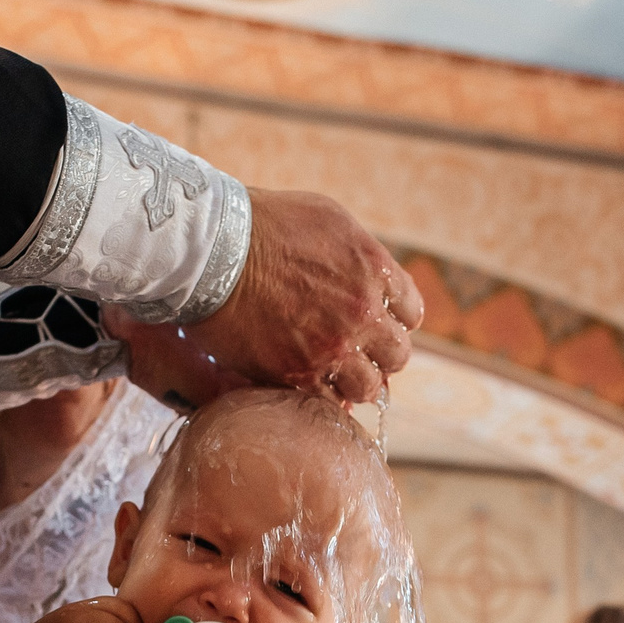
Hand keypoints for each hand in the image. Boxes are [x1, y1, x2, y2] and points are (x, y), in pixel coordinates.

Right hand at [174, 189, 421, 405]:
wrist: (213, 250)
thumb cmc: (262, 224)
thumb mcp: (327, 219)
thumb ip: (357, 255)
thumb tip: (365, 276)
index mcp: (375, 271)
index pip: (410, 313)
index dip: (393, 322)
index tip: (375, 326)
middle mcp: (363, 312)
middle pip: (397, 355)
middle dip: (379, 356)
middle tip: (357, 354)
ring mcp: (333, 348)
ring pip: (368, 387)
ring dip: (355, 383)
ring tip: (333, 377)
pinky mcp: (298, 374)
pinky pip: (328, 403)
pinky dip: (322, 398)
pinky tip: (306, 386)